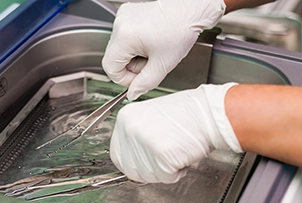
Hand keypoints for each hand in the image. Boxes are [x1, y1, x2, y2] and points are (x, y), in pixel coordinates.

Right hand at [102, 0, 225, 100]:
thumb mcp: (163, 65)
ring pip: (119, 49)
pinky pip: (124, 37)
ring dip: (134, 56)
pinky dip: (135, 44)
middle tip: (150, 63)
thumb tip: (132, 94)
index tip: (138, 79)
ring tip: (152, 50)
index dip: (124, 78)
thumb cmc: (181, 30)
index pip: (110, 67)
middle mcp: (120, 24)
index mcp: (125, 37)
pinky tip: (150, 41)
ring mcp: (122, 17)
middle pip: (114, 58)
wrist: (191, 9)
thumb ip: (144, 84)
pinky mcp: (127, 14)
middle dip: (131, 66)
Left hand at [110, 83, 242, 182]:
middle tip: (164, 159)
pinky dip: (176, 172)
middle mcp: (131, 129)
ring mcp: (144, 142)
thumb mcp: (151, 118)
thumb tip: (132, 158)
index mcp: (126, 118)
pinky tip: (182, 155)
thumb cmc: (188, 115)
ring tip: (176, 151)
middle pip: (131, 170)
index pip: (117, 155)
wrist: (210, 113)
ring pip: (148, 175)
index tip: (143, 165)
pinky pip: (165, 177)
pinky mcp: (161, 154)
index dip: (132, 165)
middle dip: (149, 170)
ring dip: (164, 171)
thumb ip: (137, 137)